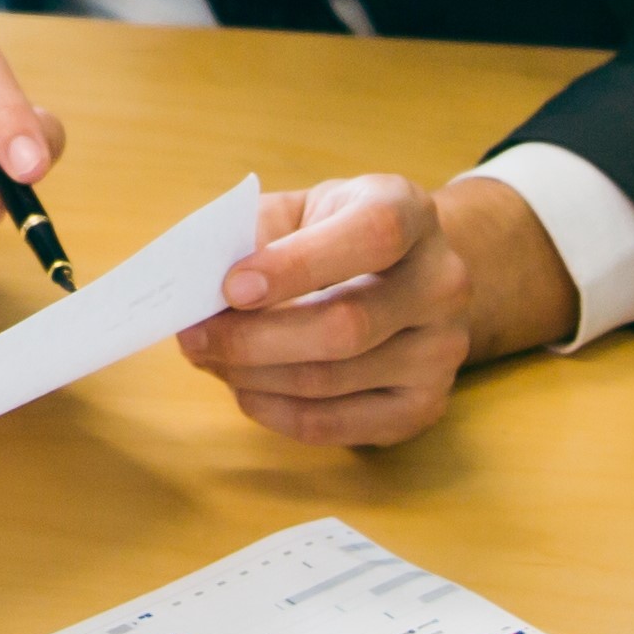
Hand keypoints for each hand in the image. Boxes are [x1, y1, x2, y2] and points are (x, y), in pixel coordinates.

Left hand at [177, 171, 576, 446]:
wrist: (406, 270)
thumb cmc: (331, 232)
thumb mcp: (297, 209)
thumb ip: (250, 235)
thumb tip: (197, 286)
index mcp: (408, 212)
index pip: (371, 238)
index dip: (296, 266)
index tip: (231, 288)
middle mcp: (441, 283)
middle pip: (346, 326)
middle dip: (252, 338)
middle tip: (192, 335)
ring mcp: (441, 350)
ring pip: (334, 379)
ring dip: (253, 375)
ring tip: (208, 357)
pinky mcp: (424, 405)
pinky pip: (340, 424)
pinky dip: (277, 412)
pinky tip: (243, 389)